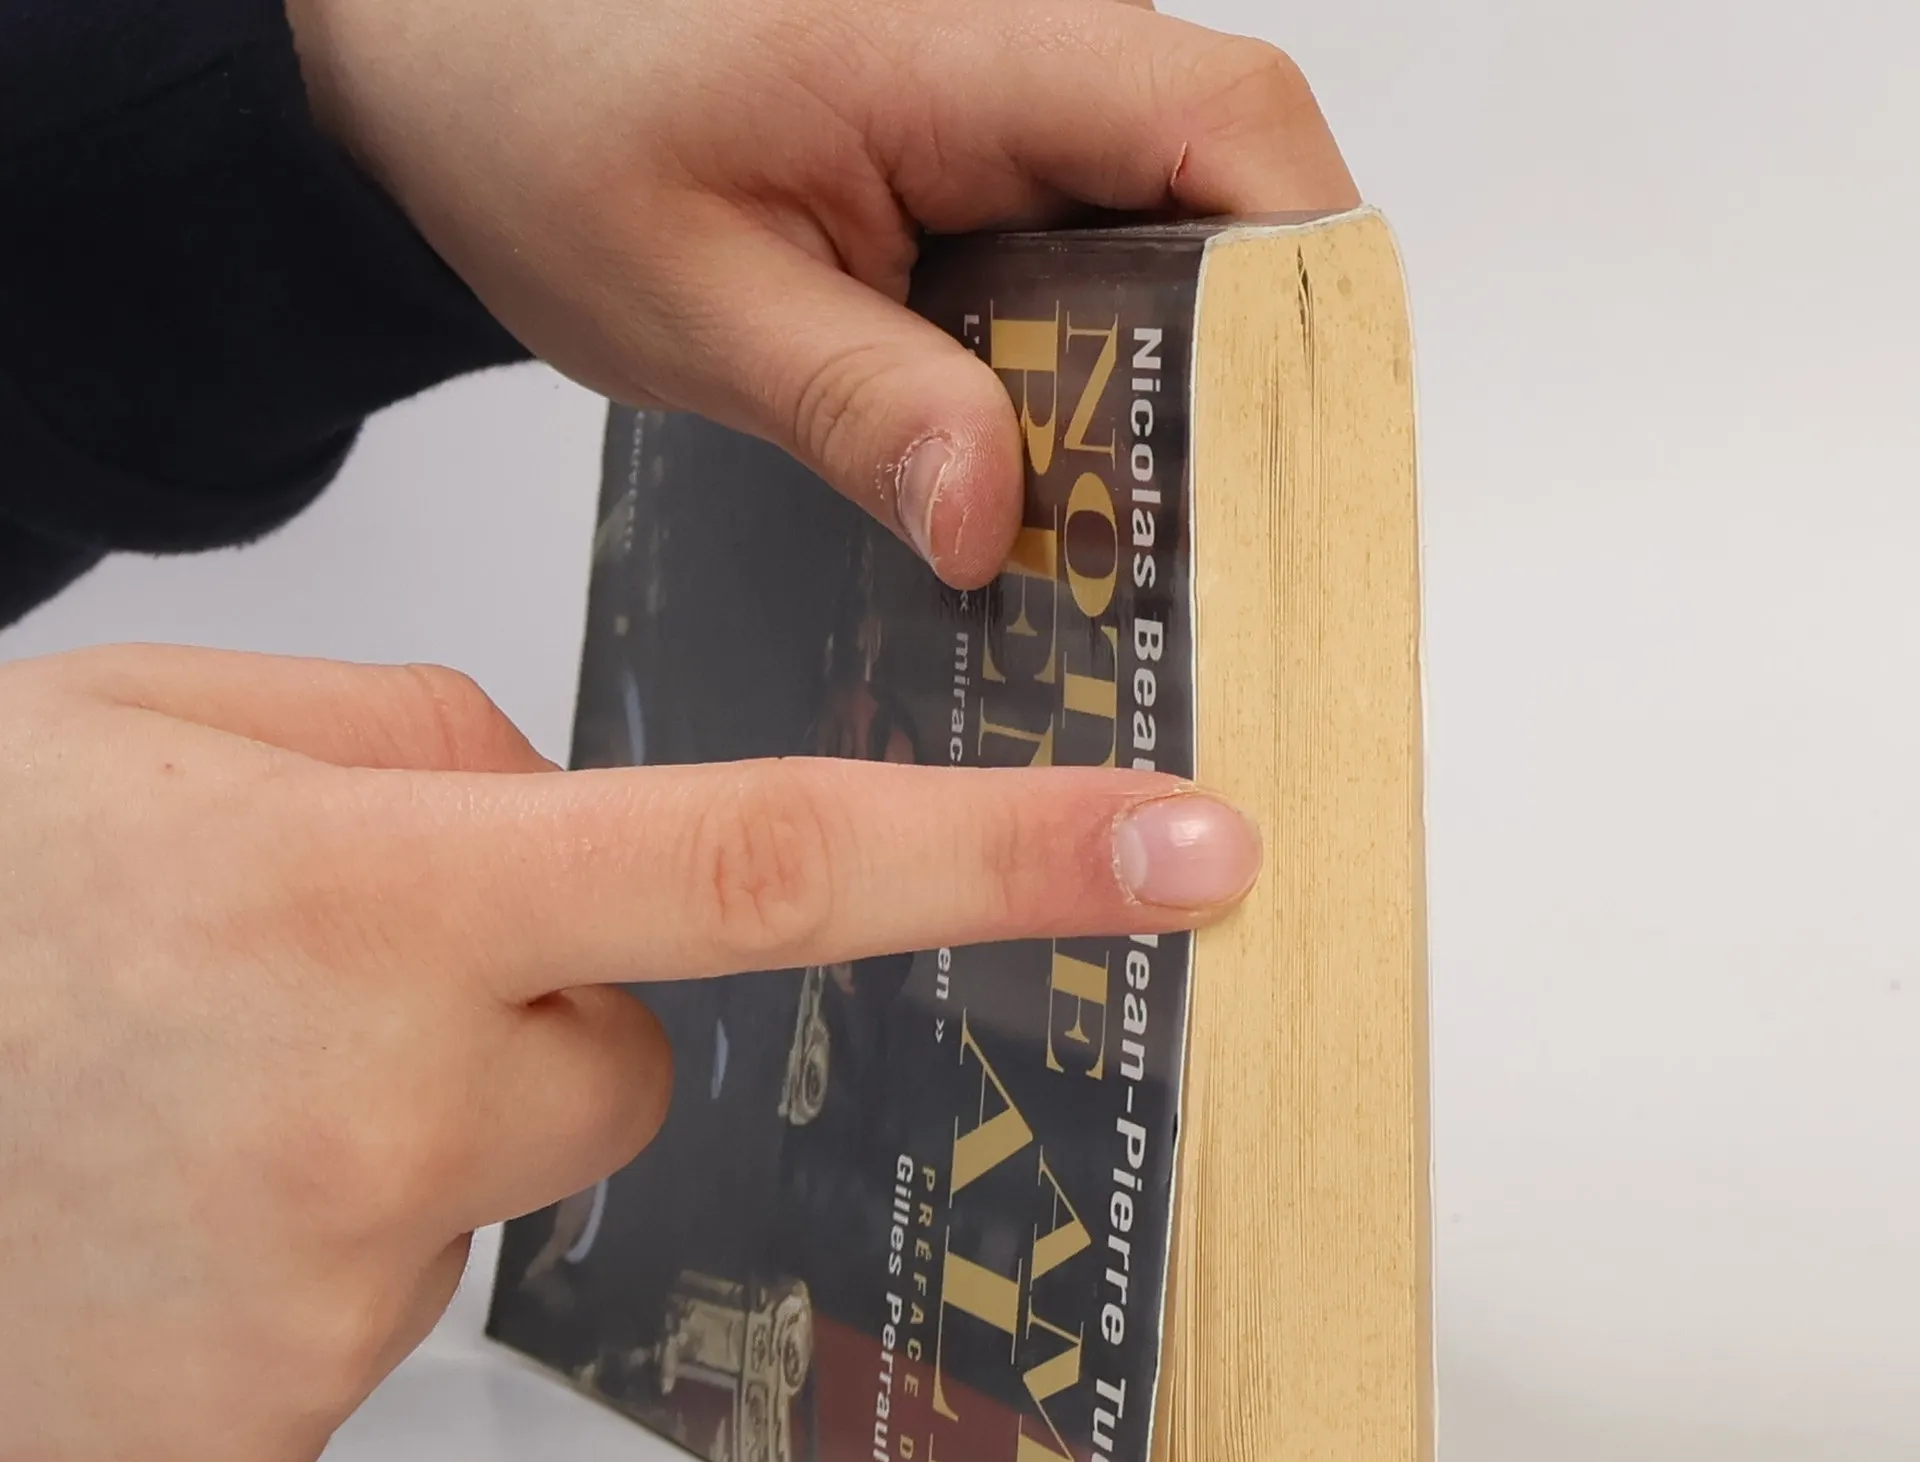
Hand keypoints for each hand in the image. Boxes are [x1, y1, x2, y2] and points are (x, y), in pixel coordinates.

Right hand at [0, 645, 1258, 1461]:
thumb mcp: (182, 732)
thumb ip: (428, 759)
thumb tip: (577, 845)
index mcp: (377, 897)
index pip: (770, 867)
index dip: (1008, 860)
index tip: (1195, 855)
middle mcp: (374, 1114)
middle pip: (613, 1068)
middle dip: (519, 1021)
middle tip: (301, 991)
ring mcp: (313, 1310)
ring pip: (480, 1197)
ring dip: (380, 1141)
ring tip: (177, 1097)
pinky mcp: (236, 1461)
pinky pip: (360, 1328)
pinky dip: (283, 1269)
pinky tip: (139, 1220)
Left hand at [285, 0, 1357, 585]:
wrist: (460, 65)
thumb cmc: (544, 126)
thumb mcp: (688, 299)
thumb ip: (852, 404)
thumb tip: (989, 520)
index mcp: (951, 41)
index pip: (1221, 127)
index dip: (1299, 287)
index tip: (1292, 455)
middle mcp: (1018, 52)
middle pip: (1231, 201)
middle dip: (1238, 380)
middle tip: (1200, 550)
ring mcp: (1013, 112)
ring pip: (1176, 247)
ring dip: (1166, 395)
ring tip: (1126, 540)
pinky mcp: (991, 169)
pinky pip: (1100, 269)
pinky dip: (1096, 382)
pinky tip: (1050, 479)